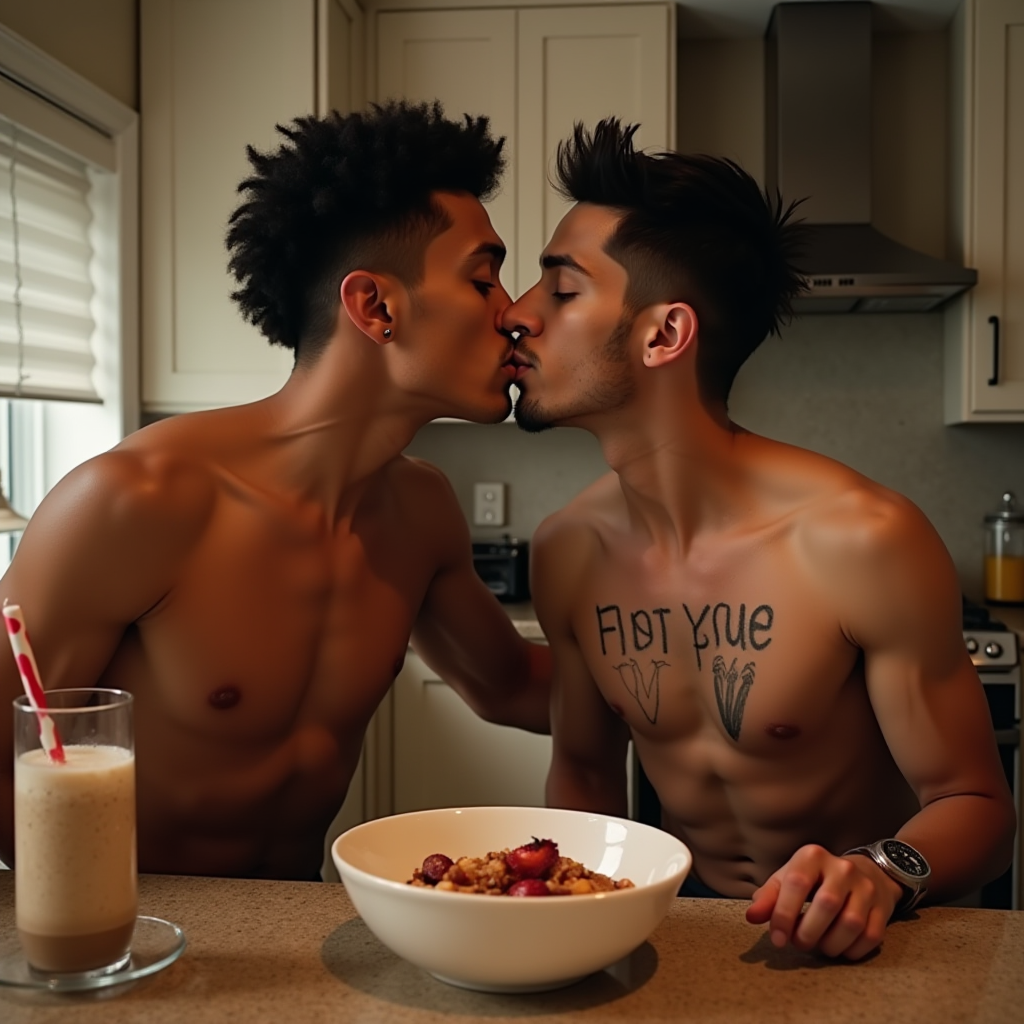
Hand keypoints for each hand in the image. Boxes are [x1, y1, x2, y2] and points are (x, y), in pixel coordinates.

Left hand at [745, 845, 903, 959]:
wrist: (864, 873)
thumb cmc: (815, 880)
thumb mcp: (787, 879)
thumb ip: (768, 897)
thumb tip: (751, 916)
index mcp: (812, 856)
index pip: (796, 884)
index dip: (784, 915)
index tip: (777, 939)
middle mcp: (842, 868)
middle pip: (826, 905)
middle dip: (808, 933)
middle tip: (799, 943)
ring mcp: (866, 887)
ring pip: (851, 923)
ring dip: (830, 944)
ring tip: (819, 945)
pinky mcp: (883, 908)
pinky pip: (869, 937)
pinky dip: (851, 950)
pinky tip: (839, 948)